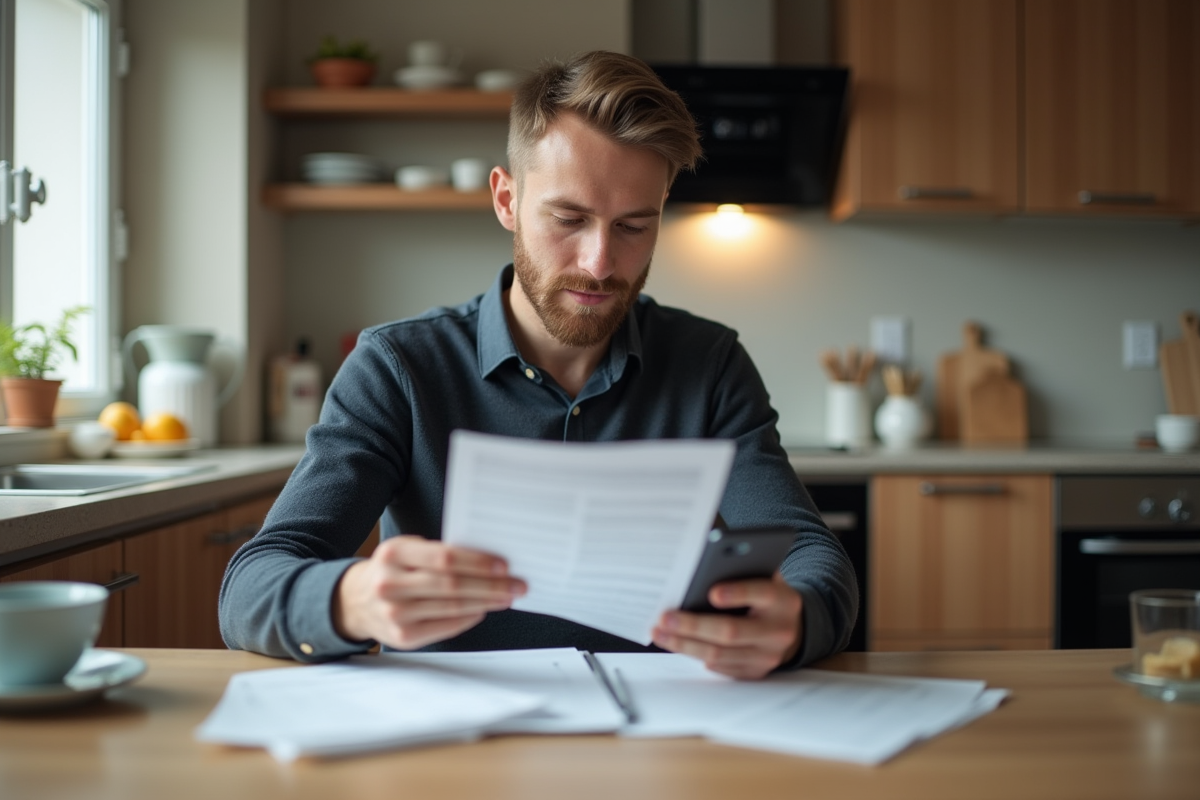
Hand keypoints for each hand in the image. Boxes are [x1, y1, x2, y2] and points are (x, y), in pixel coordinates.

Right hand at [333, 535, 526, 649]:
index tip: (503, 565)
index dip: (477, 562)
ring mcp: (394, 613)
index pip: (444, 558)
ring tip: (507, 597)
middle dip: (491, 585)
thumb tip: (487, 560)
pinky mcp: (402, 636)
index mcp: (394, 553)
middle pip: (452, 585)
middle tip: (517, 585)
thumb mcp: (405, 550)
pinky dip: (468, 618)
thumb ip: (437, 552)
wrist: (353, 601)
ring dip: (486, 602)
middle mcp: (390, 583)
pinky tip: (483, 610)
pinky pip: (445, 626)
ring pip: (452, 607)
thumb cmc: (391, 570)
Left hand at [651, 573, 802, 679]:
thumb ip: (743, 571)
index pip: (762, 594)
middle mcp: (779, 632)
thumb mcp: (765, 577)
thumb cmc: (767, 596)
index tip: (712, 593)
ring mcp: (767, 657)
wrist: (792, 629)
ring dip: (684, 644)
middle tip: (665, 617)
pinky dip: (694, 654)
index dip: (737, 593)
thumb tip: (705, 568)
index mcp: (783, 601)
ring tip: (660, 632)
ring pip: (719, 655)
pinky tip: (675, 642)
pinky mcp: (753, 673)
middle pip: (731, 632)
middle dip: (693, 625)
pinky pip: (718, 667)